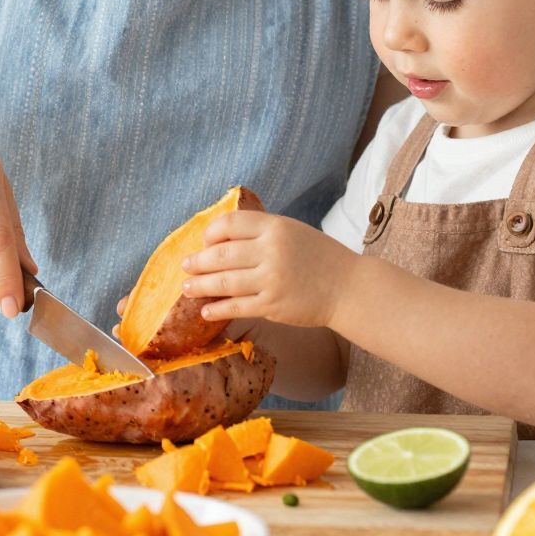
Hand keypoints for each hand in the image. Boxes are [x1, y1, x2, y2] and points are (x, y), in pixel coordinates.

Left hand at [180, 211, 355, 329]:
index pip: (228, 224)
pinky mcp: (273, 305)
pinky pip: (236, 307)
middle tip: (185, 267)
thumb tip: (223, 239)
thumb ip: (262, 232)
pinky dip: (217, 309)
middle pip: (220, 254)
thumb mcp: (293, 231)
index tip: (205, 244)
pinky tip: (206, 311)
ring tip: (187, 288)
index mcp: (275, 227)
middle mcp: (271, 250)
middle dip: (197, 262)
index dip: (210, 234)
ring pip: (224, 282)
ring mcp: (271, 279)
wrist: (349, 288)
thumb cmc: (320, 258)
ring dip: (200, 285)